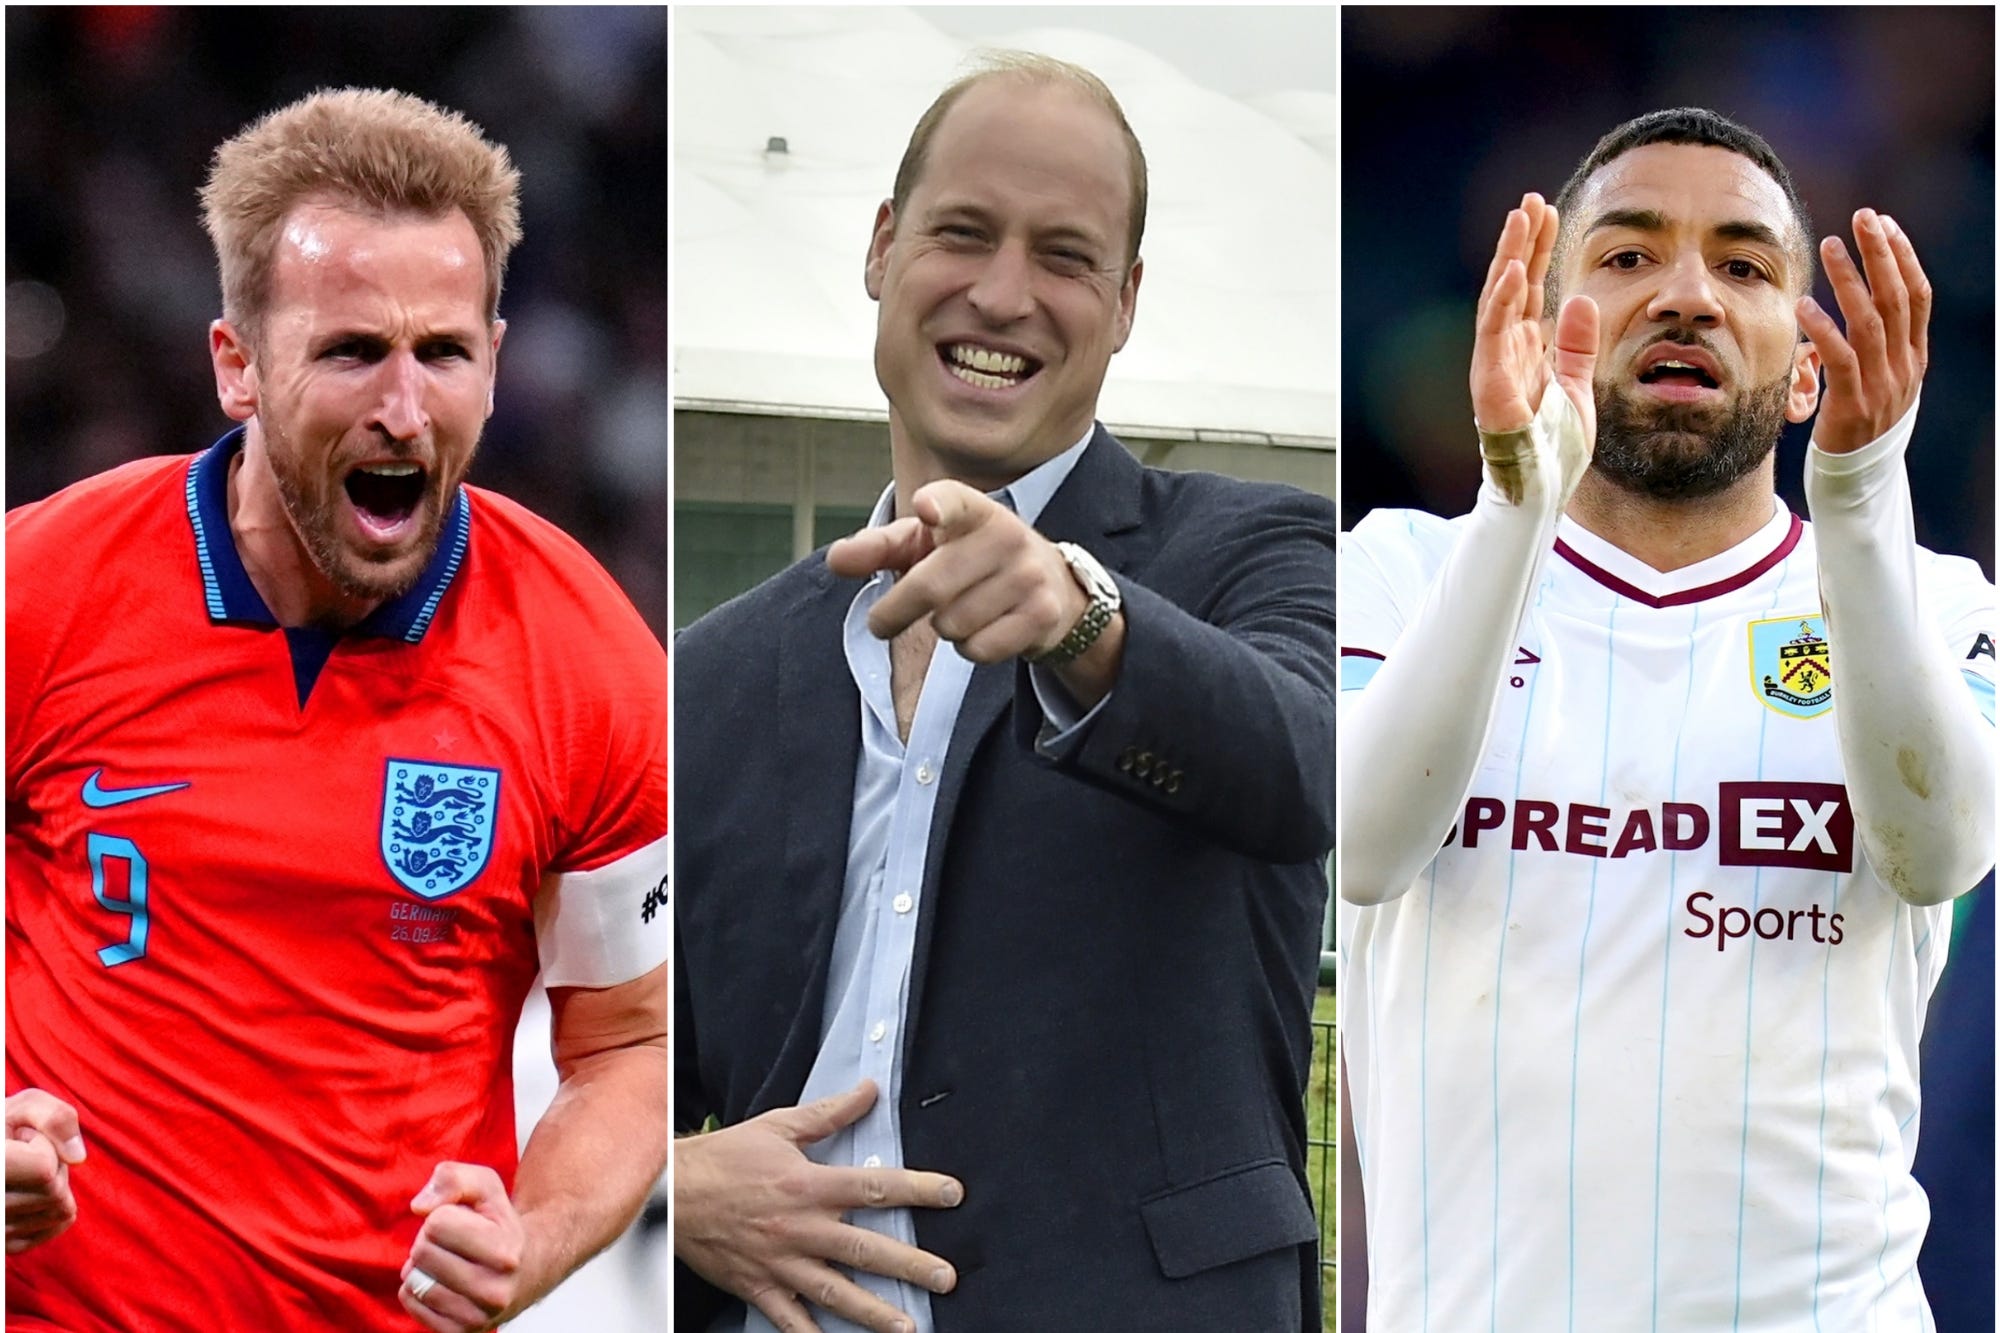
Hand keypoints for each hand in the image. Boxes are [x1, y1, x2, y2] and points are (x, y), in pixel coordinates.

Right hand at [6, 1089, 85, 1254]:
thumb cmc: (3, 1127)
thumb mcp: (23, 1107)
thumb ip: (55, 1117)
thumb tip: (79, 1158)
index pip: (44, 1169)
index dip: (43, 1144)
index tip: (21, 1137)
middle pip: (54, 1192)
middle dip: (53, 1165)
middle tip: (24, 1154)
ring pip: (60, 1210)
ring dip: (55, 1184)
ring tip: (23, 1172)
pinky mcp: (7, 1246)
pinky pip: (60, 1223)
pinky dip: (58, 1202)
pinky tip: (32, 1189)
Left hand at [399, 1162, 526, 1331]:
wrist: (527, 1269)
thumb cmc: (499, 1225)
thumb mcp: (486, 1186)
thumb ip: (453, 1178)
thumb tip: (419, 1207)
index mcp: (506, 1252)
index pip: (437, 1223)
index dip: (444, 1215)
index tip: (463, 1222)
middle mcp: (494, 1291)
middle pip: (422, 1251)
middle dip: (431, 1240)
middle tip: (454, 1243)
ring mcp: (476, 1317)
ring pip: (414, 1280)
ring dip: (423, 1266)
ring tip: (448, 1263)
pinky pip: (410, 1302)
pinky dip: (417, 1289)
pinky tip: (441, 1283)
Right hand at [675, 1079, 964, 1332]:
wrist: (669, 1190)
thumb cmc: (726, 1157)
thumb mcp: (780, 1126)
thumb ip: (830, 1113)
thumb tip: (869, 1090)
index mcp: (809, 1184)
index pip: (876, 1187)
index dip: (919, 1189)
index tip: (953, 1194)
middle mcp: (800, 1227)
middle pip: (865, 1249)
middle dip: (910, 1265)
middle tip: (946, 1278)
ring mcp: (780, 1262)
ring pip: (835, 1293)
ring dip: (874, 1312)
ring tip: (909, 1326)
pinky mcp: (758, 1286)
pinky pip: (790, 1320)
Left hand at [829, 480, 1091, 657]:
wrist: (1051, 584)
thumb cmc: (970, 559)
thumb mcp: (925, 544)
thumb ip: (877, 549)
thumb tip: (836, 560)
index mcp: (975, 511)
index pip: (956, 502)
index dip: (941, 505)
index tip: (926, 510)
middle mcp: (1008, 536)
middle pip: (931, 588)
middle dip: (894, 612)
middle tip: (880, 623)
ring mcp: (1029, 576)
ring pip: (952, 624)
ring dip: (942, 629)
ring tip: (957, 613)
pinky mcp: (1042, 614)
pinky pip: (979, 648)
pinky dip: (969, 649)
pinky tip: (983, 629)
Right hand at [1470, 192, 1598, 439]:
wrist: (1542, 490)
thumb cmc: (1554, 447)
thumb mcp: (1576, 384)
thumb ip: (1576, 344)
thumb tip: (1579, 299)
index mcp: (1525, 348)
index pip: (1529, 288)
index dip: (1537, 249)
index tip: (1548, 212)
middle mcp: (1505, 350)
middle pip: (1511, 284)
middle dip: (1520, 242)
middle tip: (1531, 200)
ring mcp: (1494, 364)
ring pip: (1499, 300)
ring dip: (1509, 257)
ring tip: (1519, 219)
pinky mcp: (1490, 382)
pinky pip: (1493, 334)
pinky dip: (1502, 302)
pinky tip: (1514, 271)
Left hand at [1798, 208, 1930, 454]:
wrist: (1860, 477)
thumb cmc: (1860, 422)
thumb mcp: (1879, 379)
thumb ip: (1872, 345)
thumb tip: (1851, 305)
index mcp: (1914, 356)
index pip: (1918, 296)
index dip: (1904, 258)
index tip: (1885, 225)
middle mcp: (1904, 366)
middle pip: (1898, 298)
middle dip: (1881, 254)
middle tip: (1863, 218)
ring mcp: (1882, 385)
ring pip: (1871, 321)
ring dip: (1850, 280)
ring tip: (1830, 247)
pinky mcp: (1854, 404)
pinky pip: (1840, 359)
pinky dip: (1822, 329)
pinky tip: (1804, 305)